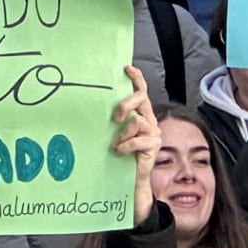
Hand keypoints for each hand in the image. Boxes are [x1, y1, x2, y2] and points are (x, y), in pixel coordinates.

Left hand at [111, 66, 160, 220]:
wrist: (130, 179)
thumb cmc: (119, 155)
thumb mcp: (113, 133)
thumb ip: (113, 121)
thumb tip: (93, 106)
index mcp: (140, 114)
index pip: (141, 90)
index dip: (136, 78)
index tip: (126, 68)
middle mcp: (148, 119)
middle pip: (141, 98)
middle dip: (126, 104)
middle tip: (115, 117)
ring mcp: (153, 132)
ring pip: (136, 121)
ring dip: (122, 135)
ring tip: (116, 146)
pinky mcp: (153, 144)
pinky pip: (138, 139)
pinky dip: (125, 145)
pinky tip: (120, 152)